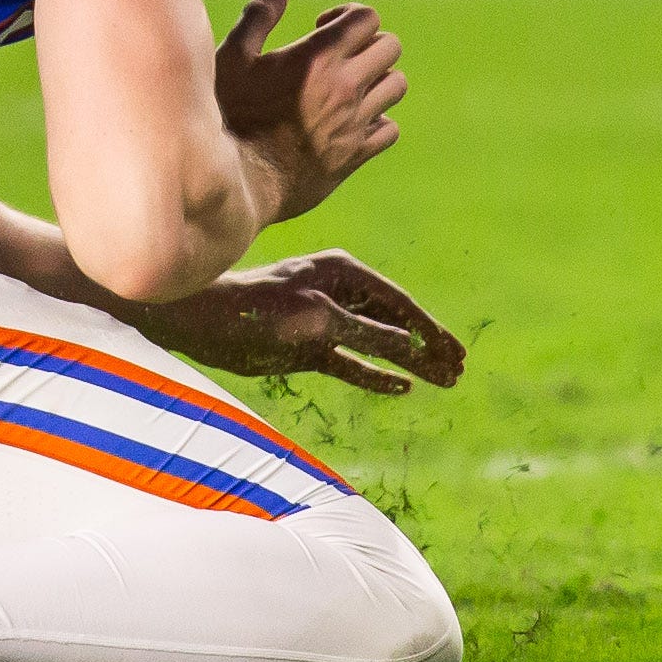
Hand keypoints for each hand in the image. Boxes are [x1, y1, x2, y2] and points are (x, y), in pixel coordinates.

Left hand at [143, 248, 465, 394]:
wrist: (201, 323)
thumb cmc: (256, 311)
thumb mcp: (315, 320)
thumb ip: (365, 334)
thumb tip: (412, 348)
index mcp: (344, 273)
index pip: (399, 303)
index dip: (430, 330)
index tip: (456, 352)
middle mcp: (339, 294)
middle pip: (396, 323)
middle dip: (428, 346)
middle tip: (460, 369)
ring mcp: (324, 323)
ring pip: (379, 345)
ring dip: (410, 363)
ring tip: (444, 381)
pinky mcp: (308, 348)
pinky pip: (352, 364)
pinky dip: (376, 376)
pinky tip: (402, 388)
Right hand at [207, 0, 406, 223]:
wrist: (234, 183)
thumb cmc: (227, 117)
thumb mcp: (232, 60)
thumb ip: (258, 17)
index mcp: (317, 57)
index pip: (367, 18)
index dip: (349, 15)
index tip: (323, 27)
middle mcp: (344, 86)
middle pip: (390, 47)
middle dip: (368, 43)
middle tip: (340, 56)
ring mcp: (354, 122)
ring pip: (396, 86)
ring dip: (377, 80)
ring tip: (348, 87)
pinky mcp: (355, 154)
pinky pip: (390, 128)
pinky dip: (377, 121)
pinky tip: (350, 122)